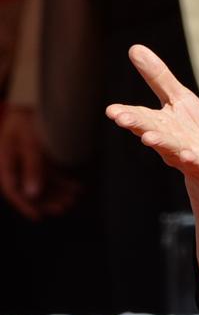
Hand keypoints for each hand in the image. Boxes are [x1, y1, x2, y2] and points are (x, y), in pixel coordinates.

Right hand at [0, 104, 79, 218]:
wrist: (29, 98)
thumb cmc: (25, 117)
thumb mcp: (28, 141)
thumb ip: (31, 167)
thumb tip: (33, 194)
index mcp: (6, 162)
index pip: (13, 190)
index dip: (25, 205)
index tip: (39, 216)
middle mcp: (15, 163)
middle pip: (30, 188)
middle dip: (47, 199)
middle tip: (65, 206)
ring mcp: (26, 159)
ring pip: (42, 181)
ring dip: (57, 191)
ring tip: (74, 198)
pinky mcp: (37, 154)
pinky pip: (49, 171)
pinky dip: (62, 179)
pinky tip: (76, 186)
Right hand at [105, 45, 198, 197]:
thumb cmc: (193, 130)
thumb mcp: (179, 99)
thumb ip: (158, 77)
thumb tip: (134, 48)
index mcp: (160, 123)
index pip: (140, 116)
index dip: (127, 113)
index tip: (112, 110)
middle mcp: (168, 140)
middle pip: (151, 130)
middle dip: (138, 125)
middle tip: (122, 118)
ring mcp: (185, 154)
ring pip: (171, 148)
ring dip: (160, 142)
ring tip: (148, 138)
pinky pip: (197, 162)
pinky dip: (192, 159)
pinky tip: (188, 155)